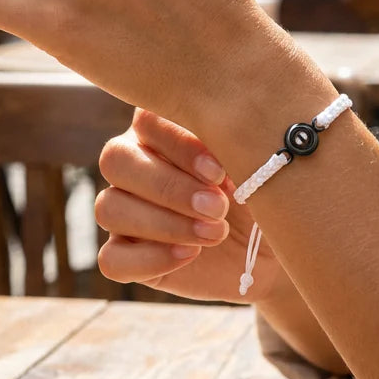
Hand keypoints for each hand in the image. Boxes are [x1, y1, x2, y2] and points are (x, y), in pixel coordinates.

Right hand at [95, 109, 283, 303]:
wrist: (269, 248)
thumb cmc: (263, 193)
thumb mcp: (257, 168)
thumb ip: (232, 152)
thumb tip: (215, 167)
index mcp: (163, 129)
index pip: (146, 119)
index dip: (178, 144)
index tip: (220, 172)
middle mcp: (135, 163)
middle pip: (115, 159)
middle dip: (169, 186)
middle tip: (217, 207)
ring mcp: (124, 210)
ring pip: (108, 208)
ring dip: (163, 223)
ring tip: (215, 233)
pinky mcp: (125, 255)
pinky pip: (111, 259)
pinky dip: (149, 259)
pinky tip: (190, 255)